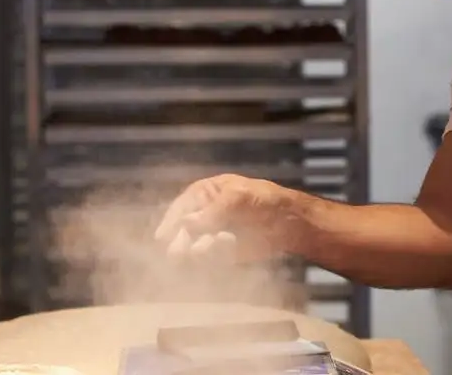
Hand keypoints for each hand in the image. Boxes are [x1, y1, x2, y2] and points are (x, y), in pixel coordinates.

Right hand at [153, 174, 294, 262]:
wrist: (289, 223)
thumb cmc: (265, 200)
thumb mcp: (239, 197)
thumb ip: (213, 211)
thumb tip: (187, 223)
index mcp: (204, 193)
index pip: (181, 207)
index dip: (171, 221)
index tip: (161, 237)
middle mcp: (203, 215)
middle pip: (182, 231)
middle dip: (180, 241)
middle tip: (178, 253)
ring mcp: (211, 234)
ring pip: (192, 247)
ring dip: (199, 250)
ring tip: (219, 242)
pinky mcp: (221, 253)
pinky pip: (208, 259)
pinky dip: (215, 256)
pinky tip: (230, 247)